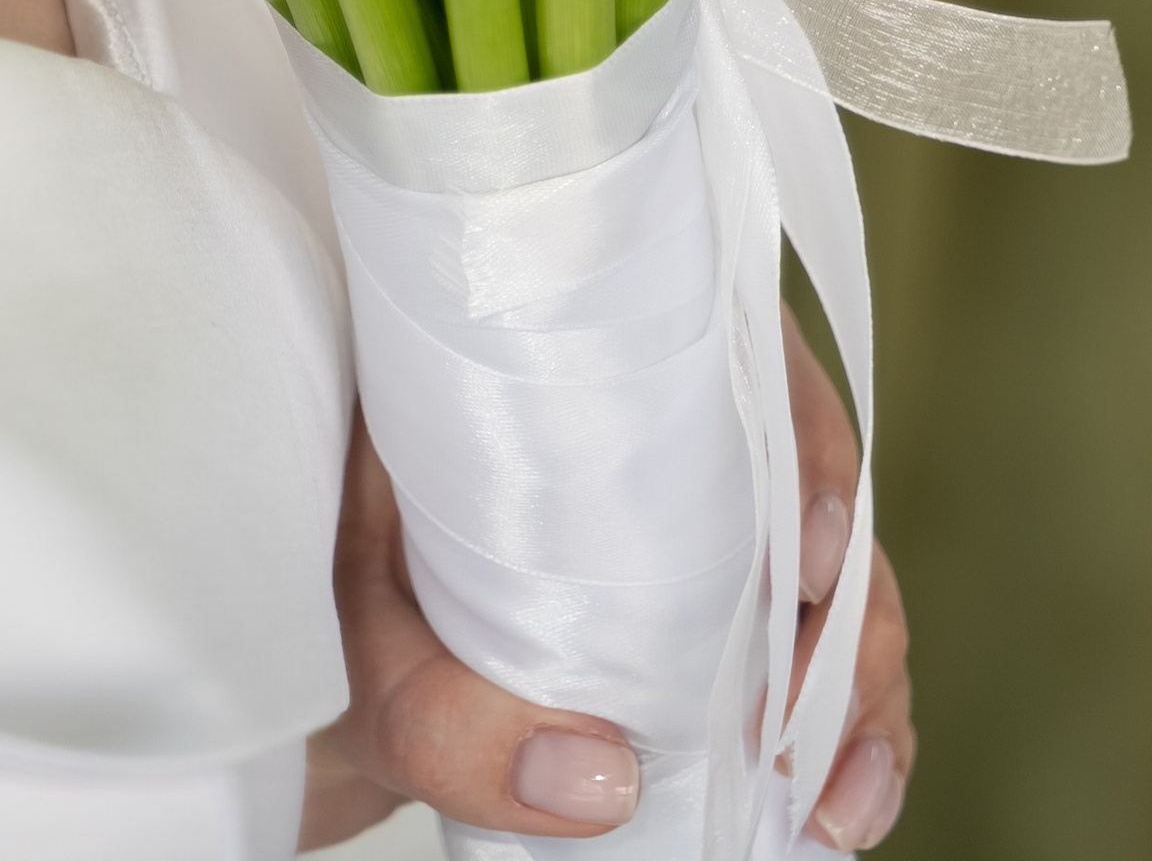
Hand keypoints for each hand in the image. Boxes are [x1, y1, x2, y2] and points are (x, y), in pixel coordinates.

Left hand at [301, 316, 914, 849]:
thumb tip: (605, 781)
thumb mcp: (354, 642)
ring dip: (857, 687)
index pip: (728, 346)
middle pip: (804, 478)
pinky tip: (834, 805)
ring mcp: (687, 528)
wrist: (293, 647)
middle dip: (847, 607)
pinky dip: (837, 732)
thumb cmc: (320, 592)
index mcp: (574, 369)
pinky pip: (803, 657)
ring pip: (829, 576)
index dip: (800, 434)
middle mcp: (653, 434)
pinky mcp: (697, 617)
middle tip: (811, 724)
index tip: (808, 549)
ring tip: (837, 800)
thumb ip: (444, 716)